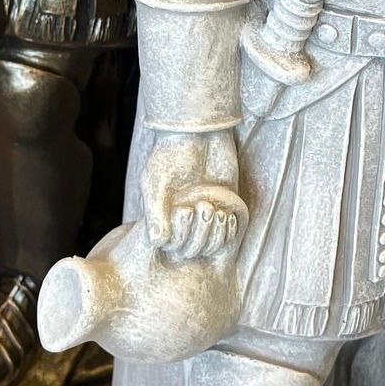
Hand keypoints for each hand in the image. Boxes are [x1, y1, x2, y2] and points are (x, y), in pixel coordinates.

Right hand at [140, 131, 242, 258]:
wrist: (198, 135)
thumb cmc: (171, 157)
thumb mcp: (156, 183)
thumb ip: (155, 212)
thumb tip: (158, 243)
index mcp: (163, 219)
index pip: (170, 246)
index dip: (179, 238)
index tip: (184, 211)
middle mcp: (183, 223)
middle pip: (191, 250)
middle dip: (199, 236)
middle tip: (203, 208)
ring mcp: (204, 218)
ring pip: (210, 246)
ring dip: (215, 235)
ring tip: (216, 211)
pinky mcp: (223, 210)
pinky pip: (228, 236)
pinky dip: (229, 230)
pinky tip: (227, 213)